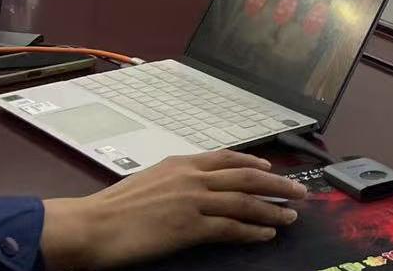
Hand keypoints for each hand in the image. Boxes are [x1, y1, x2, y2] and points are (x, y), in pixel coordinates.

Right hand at [40, 151, 306, 269]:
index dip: (252, 164)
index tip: (270, 169)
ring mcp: (193, 201)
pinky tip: (267, 234)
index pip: (226, 159)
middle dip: (276, 185)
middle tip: (299, 192)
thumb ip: (174, 179)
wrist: (93, 225)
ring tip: (290, 216)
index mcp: (181, 163)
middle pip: (246, 178)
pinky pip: (231, 228)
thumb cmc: (112, 208)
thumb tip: (189, 186)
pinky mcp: (190, 227)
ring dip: (272, 209)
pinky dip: (253, 230)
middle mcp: (192, 177)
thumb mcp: (148, 180)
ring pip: (244, 202)